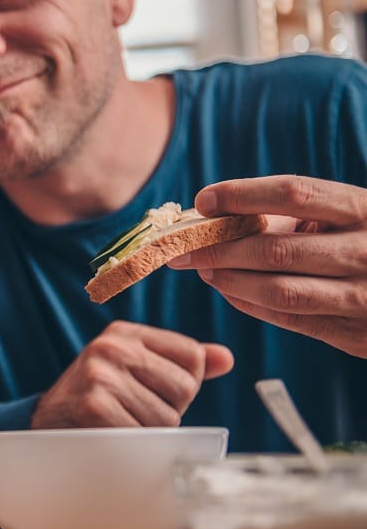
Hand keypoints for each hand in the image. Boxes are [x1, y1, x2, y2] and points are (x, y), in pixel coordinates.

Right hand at [31, 321, 233, 427]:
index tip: (149, 389)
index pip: (192, 356)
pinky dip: (136, 445)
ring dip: (150, 430)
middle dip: (167, 408)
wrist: (46, 425)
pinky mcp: (95, 407)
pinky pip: (145, 435)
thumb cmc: (99, 398)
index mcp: (124, 333)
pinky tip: (113, 435)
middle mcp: (111, 347)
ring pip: (168, 417)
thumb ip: (179, 363)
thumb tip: (226, 358)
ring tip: (121, 422)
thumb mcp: (134, 369)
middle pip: (184, 388)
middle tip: (133, 410)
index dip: (181, 384)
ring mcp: (101, 376)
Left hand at [167, 175, 366, 357]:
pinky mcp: (357, 335)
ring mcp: (365, 297)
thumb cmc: (363, 240)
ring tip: (202, 269)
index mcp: (364, 209)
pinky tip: (228, 289)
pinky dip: (249, 304)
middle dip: (218, 249)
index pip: (294, 193)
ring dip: (230, 280)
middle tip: (181, 249)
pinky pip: (290, 320)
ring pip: (279, 291)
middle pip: (276, 249)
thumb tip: (211, 216)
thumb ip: (288, 215)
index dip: (242, 195)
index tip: (203, 200)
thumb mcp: (343, 216)